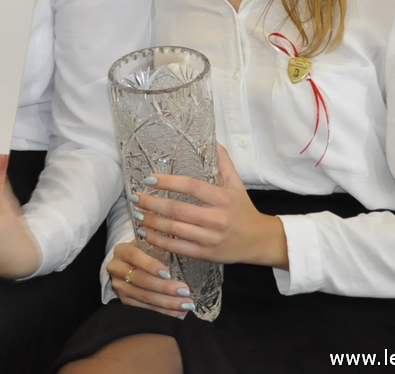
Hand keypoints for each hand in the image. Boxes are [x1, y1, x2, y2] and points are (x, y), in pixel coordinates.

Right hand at [106, 241, 191, 318]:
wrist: (129, 264)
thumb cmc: (145, 252)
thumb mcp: (148, 244)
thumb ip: (158, 246)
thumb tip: (178, 247)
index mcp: (122, 250)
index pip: (135, 256)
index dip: (151, 265)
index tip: (168, 273)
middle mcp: (116, 268)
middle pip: (140, 280)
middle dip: (164, 287)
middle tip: (185, 292)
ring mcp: (119, 286)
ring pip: (143, 296)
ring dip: (167, 302)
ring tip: (186, 305)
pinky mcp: (124, 300)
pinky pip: (144, 308)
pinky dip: (163, 312)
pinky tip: (178, 313)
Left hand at [134, 145, 287, 267]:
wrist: (259, 240)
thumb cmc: (243, 209)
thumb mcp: (237, 183)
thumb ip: (223, 162)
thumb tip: (210, 139)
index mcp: (223, 198)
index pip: (192, 186)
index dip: (169, 182)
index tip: (149, 179)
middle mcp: (217, 218)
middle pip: (178, 209)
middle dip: (153, 203)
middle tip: (135, 196)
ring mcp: (210, 237)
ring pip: (175, 229)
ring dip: (152, 221)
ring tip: (137, 213)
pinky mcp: (206, 253)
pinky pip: (178, 247)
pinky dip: (160, 241)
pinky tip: (147, 233)